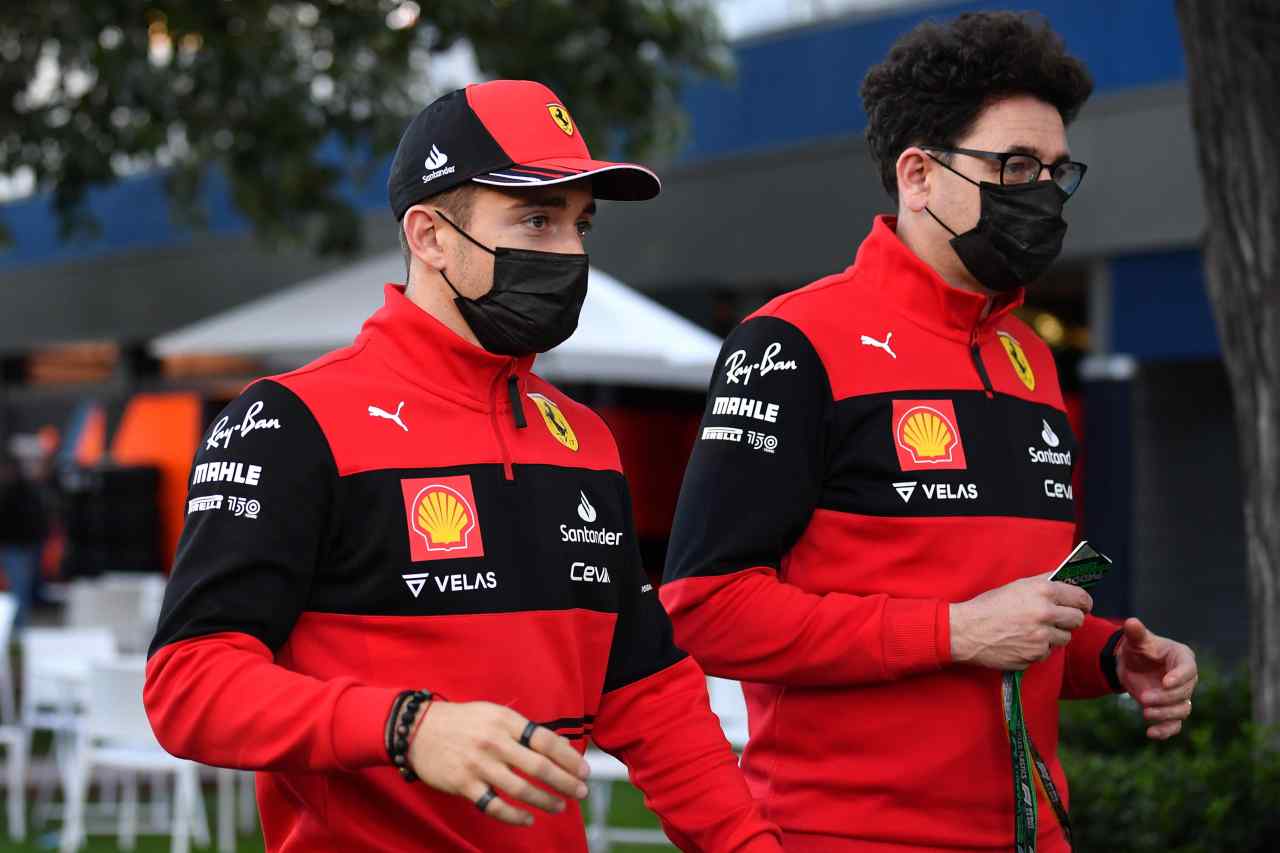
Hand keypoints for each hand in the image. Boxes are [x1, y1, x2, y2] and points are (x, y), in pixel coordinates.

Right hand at [408, 700, 589, 825]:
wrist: (418, 729)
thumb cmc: (464, 722)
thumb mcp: (495, 714)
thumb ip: (524, 730)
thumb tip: (561, 746)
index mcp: (506, 721)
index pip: (547, 741)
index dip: (570, 758)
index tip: (585, 770)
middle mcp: (495, 742)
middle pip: (539, 767)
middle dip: (566, 782)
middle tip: (581, 791)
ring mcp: (479, 764)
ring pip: (521, 789)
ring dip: (545, 801)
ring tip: (560, 806)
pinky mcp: (463, 784)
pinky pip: (494, 806)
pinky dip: (514, 816)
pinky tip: (528, 819)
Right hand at [950, 573, 1092, 670]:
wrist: (965, 631)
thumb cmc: (987, 606)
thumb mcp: (1016, 586)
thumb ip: (1043, 583)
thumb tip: (1066, 581)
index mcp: (1042, 592)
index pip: (1081, 598)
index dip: (1083, 602)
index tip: (1082, 605)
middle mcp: (1045, 614)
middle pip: (1077, 620)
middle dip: (1070, 619)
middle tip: (1058, 619)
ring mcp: (1041, 638)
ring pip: (1064, 638)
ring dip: (1053, 635)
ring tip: (1033, 630)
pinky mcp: (1034, 656)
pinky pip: (1046, 653)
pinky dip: (1038, 649)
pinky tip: (1021, 642)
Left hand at [1114, 617, 1196, 739]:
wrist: (1131, 665)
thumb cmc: (1138, 648)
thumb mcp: (1136, 640)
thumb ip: (1136, 633)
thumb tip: (1131, 622)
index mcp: (1182, 658)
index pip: (1188, 669)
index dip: (1178, 677)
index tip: (1165, 683)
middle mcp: (1186, 679)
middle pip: (1185, 693)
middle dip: (1166, 698)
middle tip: (1144, 699)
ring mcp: (1180, 696)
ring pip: (1182, 710)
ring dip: (1165, 715)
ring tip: (1145, 713)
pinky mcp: (1171, 710)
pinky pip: (1174, 724)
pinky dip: (1165, 731)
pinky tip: (1151, 734)